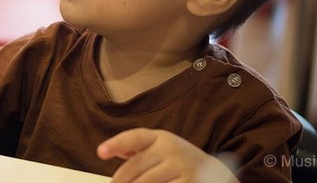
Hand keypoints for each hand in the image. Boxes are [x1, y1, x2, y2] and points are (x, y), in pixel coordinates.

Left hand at [97, 128, 237, 182]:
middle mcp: (171, 149)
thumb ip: (138, 148)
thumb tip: (113, 149)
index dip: (117, 143)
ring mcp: (182, 167)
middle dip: (120, 180)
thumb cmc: (179, 160)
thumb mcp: (161, 147)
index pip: (136, 136)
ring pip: (147, 182)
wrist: (216, 173)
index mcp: (160, 137)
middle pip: (136, 166)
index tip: (100, 152)